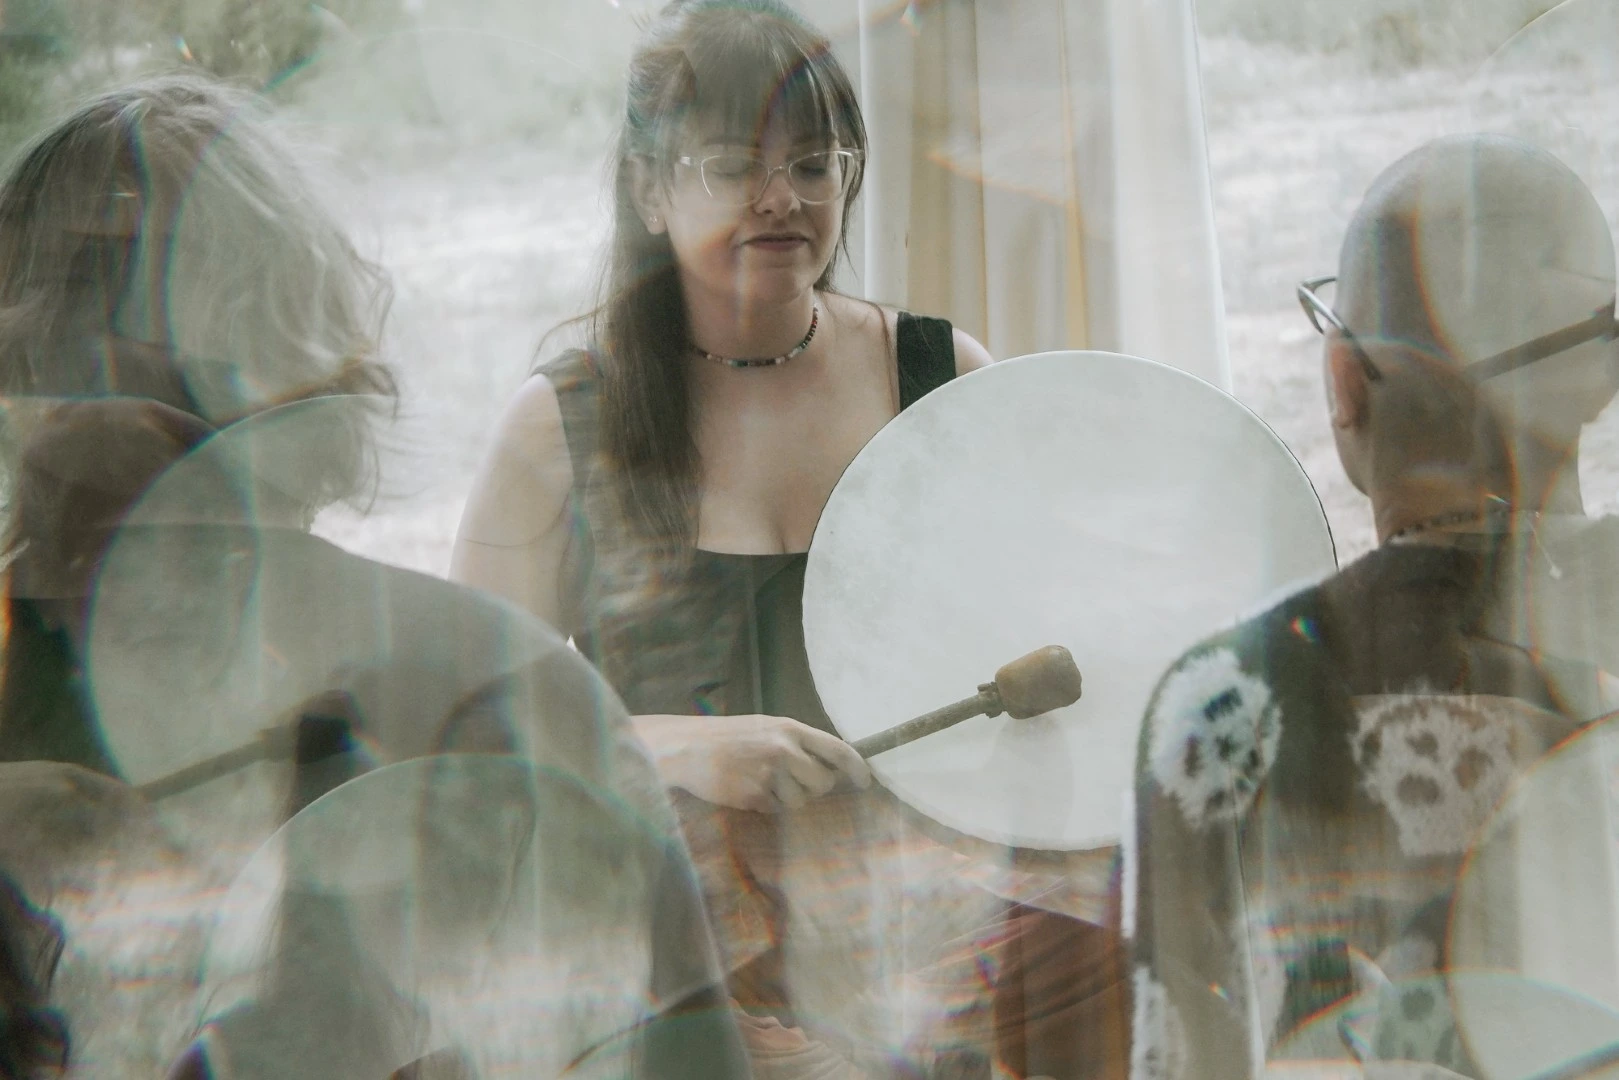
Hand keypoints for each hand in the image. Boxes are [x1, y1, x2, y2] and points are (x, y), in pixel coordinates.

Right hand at [633, 713, 871, 811]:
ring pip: (800, 801)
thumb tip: (829, 767)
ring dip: (785, 798)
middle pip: (823, 782)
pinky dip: (764, 805)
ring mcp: (769, 773)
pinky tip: (745, 789)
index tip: (865, 782)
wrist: (687, 748)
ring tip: (760, 781)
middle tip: (793, 782)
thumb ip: (796, 743)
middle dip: (814, 788)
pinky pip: (775, 810)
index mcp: (789, 729)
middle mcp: (784, 749)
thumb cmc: (728, 738)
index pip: (837, 749)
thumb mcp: (765, 728)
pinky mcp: (754, 795)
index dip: (856, 768)